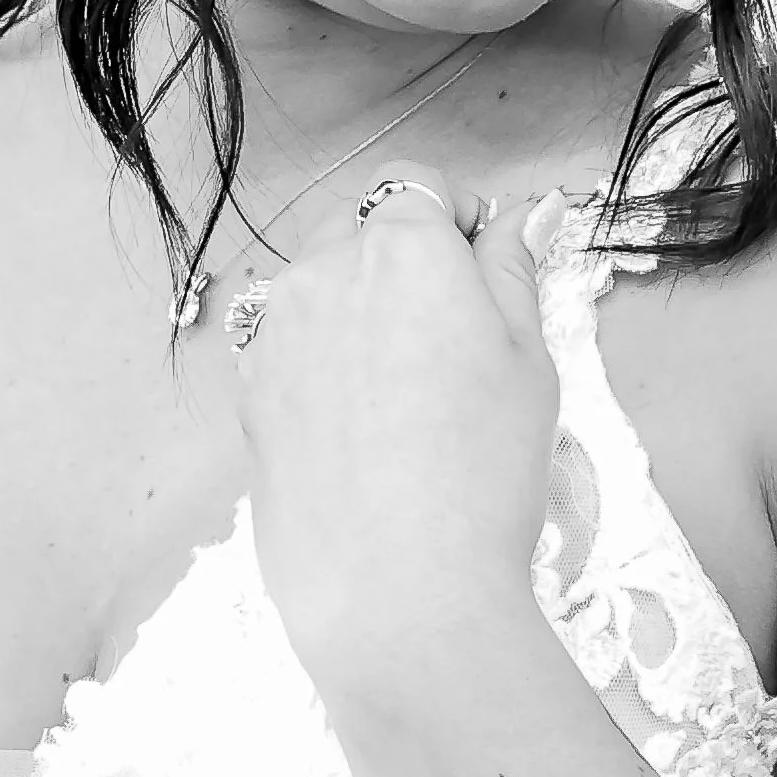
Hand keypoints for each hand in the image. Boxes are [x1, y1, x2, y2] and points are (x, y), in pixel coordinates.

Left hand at [229, 151, 562, 704]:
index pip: (419, 185)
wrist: (400, 592)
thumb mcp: (528, 358)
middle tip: (450, 348)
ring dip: (356, 312)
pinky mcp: (247, 394)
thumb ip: (513, 269)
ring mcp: (273, 333)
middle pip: (361, 232)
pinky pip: (287, 348)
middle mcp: (321, 270)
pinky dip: (319, 366)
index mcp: (402, 245)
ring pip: (318, 290)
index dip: (457, 222)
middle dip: (402, 263)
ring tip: (402, 399)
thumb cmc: (484, 471)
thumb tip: (521, 212)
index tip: (482, 275)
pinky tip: (358, 433)